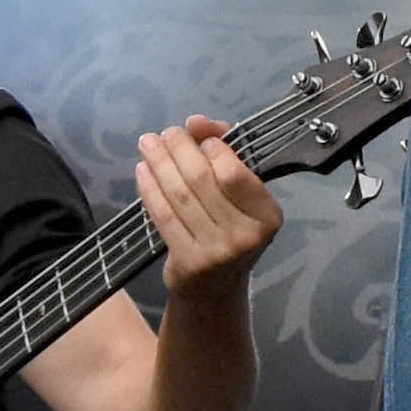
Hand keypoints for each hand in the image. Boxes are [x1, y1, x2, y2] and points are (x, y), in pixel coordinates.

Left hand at [139, 116, 277, 298]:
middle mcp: (246, 235)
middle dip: (179, 149)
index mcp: (267, 214)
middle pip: (202, 180)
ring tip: (147, 143)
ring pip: (180, 196)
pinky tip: (142, 171)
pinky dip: (149, 190)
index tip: (199, 137)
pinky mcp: (189, 262)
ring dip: (159, 163)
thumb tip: (197, 122)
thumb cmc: (231, 230)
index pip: (234, 173)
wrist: (215, 289)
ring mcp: (216, 252)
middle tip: (165, 133)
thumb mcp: (241, 195)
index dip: (213, 148)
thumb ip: (226, 152)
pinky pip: (163, 216)